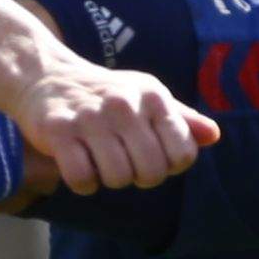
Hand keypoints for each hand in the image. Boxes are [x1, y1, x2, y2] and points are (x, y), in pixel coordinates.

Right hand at [7, 51, 218, 196]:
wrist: (46, 76)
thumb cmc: (105, 94)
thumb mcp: (146, 97)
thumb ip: (181, 119)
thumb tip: (213, 136)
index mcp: (153, 96)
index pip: (182, 155)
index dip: (168, 165)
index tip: (150, 154)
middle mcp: (124, 104)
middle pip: (151, 173)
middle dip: (139, 178)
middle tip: (123, 162)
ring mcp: (90, 117)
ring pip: (117, 179)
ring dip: (108, 179)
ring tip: (98, 158)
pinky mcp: (58, 131)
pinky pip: (82, 180)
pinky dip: (82, 183)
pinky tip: (78, 165)